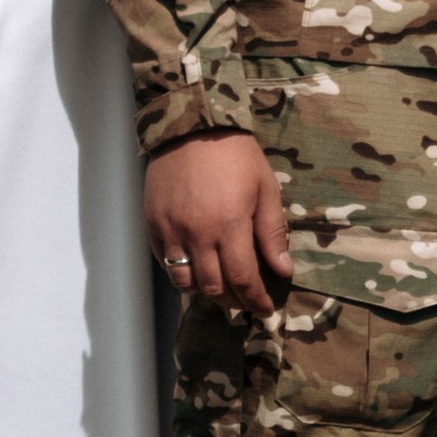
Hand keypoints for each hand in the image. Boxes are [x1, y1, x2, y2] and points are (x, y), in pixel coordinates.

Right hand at [147, 130, 290, 314]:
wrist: (192, 126)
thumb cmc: (236, 155)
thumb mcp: (265, 188)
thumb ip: (272, 232)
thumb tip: (282, 270)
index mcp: (229, 226)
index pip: (243, 280)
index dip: (256, 301)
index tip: (266, 310)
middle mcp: (197, 235)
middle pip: (213, 288)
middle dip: (233, 301)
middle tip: (245, 301)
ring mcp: (171, 231)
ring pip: (185, 282)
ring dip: (205, 291)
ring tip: (220, 288)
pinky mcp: (153, 224)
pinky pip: (164, 263)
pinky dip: (180, 274)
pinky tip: (195, 269)